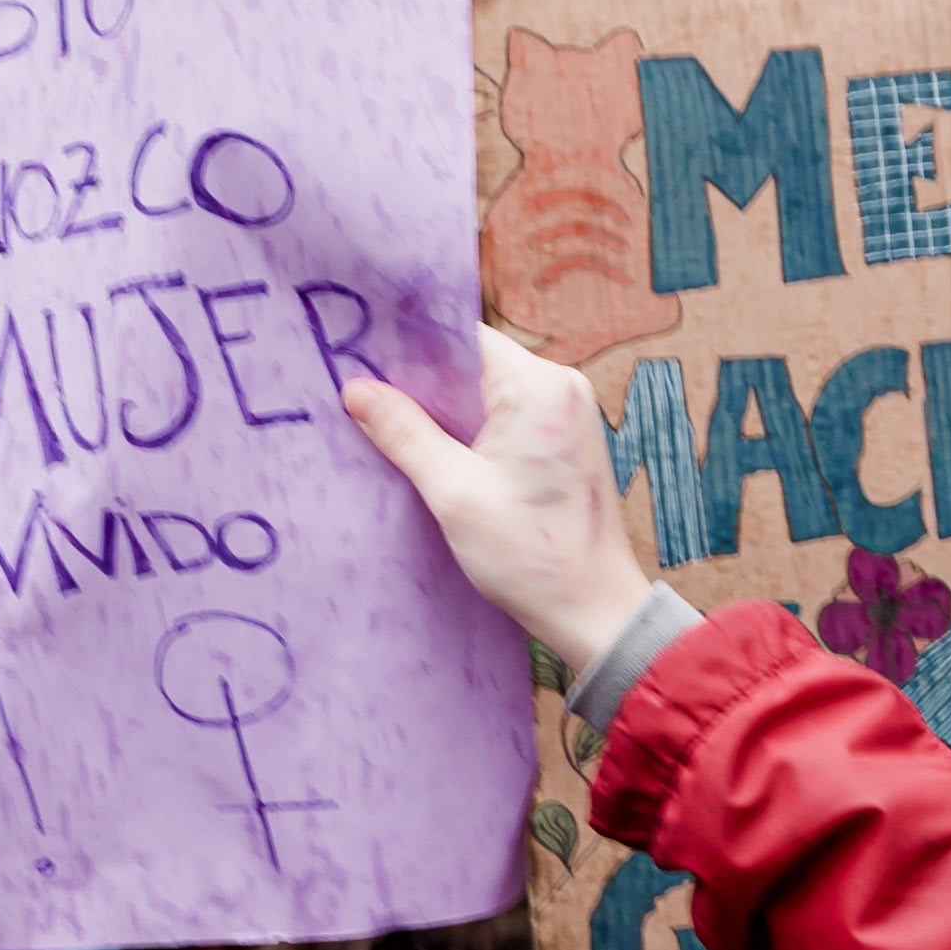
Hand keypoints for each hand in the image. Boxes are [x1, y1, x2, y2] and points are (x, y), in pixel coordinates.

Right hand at [343, 325, 652, 668]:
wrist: (595, 610)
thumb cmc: (530, 554)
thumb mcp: (453, 492)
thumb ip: (404, 433)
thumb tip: (356, 389)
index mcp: (539, 386)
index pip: (463, 339)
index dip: (411, 351)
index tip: (366, 367)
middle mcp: (561, 387)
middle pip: (474, 364)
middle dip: (425, 387)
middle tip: (372, 409)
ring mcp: (568, 414)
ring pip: (488, 393)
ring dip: (448, 415)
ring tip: (403, 439)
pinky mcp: (566, 441)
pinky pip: (508, 418)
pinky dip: (474, 434)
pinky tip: (443, 461)